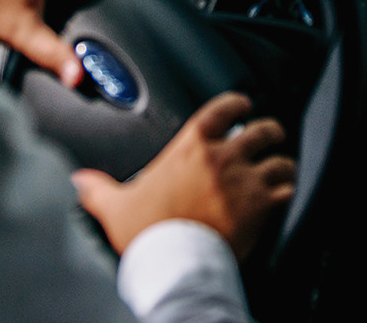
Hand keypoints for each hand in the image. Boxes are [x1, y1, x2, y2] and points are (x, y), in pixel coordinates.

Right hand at [72, 92, 295, 260]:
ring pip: (279, 160)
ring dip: (282, 164)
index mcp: (190, 147)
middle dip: (269, 131)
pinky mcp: (261, 206)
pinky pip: (285, 191)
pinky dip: (287, 191)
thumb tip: (79, 181)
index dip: (237, 103)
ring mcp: (245, 180)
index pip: (222, 109)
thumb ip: (98, 189)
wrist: (173, 263)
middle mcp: (222, 157)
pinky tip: (284, 194)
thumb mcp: (116, 206)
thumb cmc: (147, 233)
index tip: (242, 104)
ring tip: (282, 167)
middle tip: (270, 134)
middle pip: (261, 130)